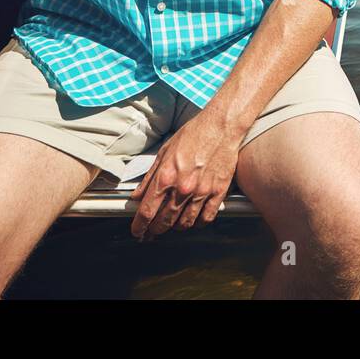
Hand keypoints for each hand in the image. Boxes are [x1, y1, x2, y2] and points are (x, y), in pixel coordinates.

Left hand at [128, 109, 238, 240]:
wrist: (221, 126)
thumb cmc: (194, 134)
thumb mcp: (164, 152)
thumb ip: (149, 177)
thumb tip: (137, 196)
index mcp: (166, 176)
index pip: (147, 211)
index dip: (139, 226)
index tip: (138, 232)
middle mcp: (183, 187)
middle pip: (164, 222)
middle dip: (155, 230)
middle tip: (152, 232)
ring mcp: (202, 191)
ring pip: (185, 223)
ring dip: (175, 228)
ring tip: (172, 225)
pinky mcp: (218, 192)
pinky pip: (206, 218)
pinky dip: (197, 223)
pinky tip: (193, 220)